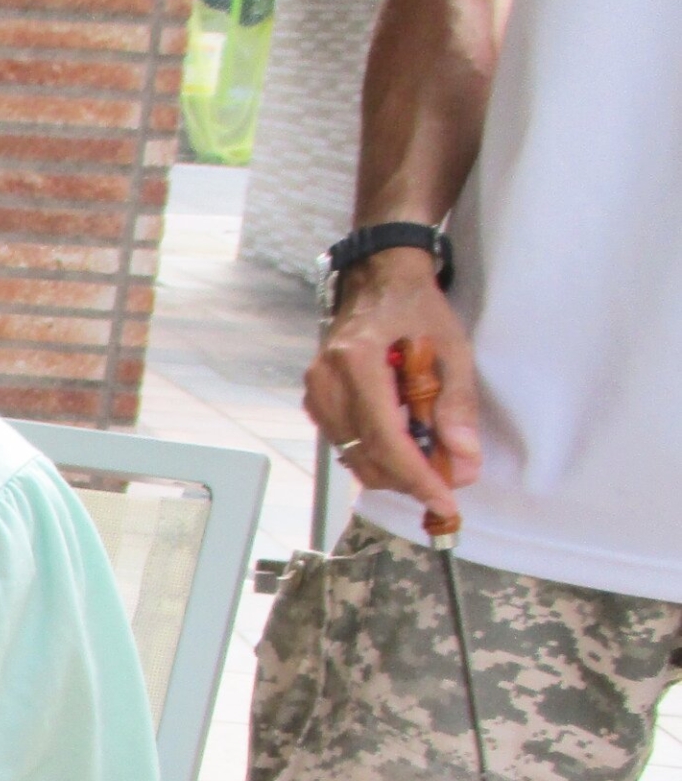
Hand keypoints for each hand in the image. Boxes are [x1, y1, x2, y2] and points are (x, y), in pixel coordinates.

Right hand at [306, 249, 482, 523]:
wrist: (377, 281)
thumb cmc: (415, 307)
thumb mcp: (451, 347)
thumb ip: (456, 404)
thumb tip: (464, 457)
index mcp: (358, 363)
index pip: (386, 438)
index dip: (417, 476)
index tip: (443, 498)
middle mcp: (327, 381)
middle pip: (366, 455)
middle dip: (409, 478)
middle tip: (448, 482)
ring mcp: (316, 392)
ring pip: (354, 456)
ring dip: (394, 470)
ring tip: (430, 462)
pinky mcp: (316, 400)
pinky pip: (345, 444)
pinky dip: (376, 454)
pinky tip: (403, 444)